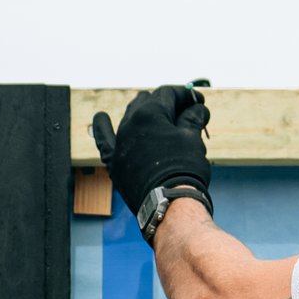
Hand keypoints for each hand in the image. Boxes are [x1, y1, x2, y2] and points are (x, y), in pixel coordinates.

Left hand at [93, 84, 212, 239]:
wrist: (169, 204)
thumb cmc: (184, 170)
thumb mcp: (193, 139)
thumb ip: (192, 118)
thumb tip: (197, 107)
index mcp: (150, 113)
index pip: (168, 93)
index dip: (185, 95)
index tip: (197, 102)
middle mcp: (130, 123)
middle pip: (148, 101)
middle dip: (167, 103)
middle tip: (184, 113)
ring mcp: (120, 142)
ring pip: (129, 116)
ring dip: (145, 113)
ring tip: (159, 119)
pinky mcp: (115, 162)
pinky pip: (103, 140)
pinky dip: (103, 128)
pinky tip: (101, 118)